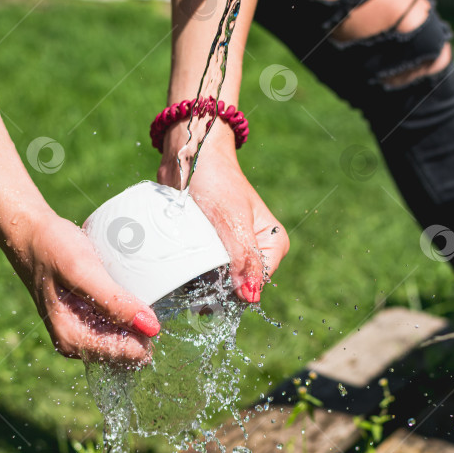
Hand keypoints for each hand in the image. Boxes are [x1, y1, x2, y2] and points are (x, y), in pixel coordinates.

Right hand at [5, 208, 160, 363]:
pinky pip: (119, 324)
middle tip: (142, 294)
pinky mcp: (88, 319)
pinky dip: (129, 311)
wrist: (31, 232)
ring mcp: (83, 331)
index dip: (146, 333)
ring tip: (135, 290)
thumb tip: (152, 329)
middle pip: (129, 351)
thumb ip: (115, 302)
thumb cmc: (52, 248)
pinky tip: (128, 292)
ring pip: (126, 338)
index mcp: (73, 340)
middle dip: (142, 327)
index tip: (151, 306)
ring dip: (137, 319)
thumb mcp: (83, 272)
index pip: (128, 356)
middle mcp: (77, 343)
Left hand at [158, 123, 288, 301]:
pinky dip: (192, 273)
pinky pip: (203, 270)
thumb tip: (251, 297)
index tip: (212, 286)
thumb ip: (244, 260)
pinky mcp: (210, 246)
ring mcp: (232, 249)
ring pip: (220, 281)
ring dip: (202, 283)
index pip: (257, 282)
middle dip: (217, 288)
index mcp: (273, 242)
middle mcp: (256, 249)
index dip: (236, 288)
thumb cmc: (216, 182)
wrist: (190, 155)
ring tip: (185, 273)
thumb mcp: (234, 223)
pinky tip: (180, 270)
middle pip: (238, 285)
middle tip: (195, 280)